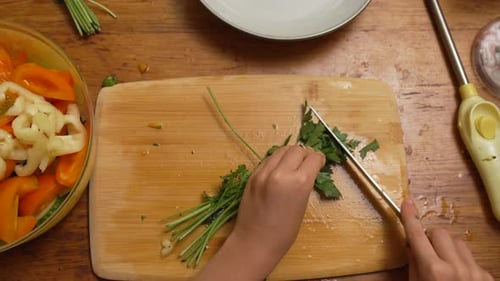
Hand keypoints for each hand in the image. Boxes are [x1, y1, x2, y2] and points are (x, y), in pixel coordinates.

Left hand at [194, 145, 324, 280]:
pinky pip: (268, 159)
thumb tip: (307, 170)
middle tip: (307, 162)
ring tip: (293, 164)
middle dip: (305, 154)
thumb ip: (304, 184)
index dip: (319, 159)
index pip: (313, 158)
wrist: (255, 242)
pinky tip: (279, 170)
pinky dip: (276, 160)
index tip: (320, 162)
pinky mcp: (252, 175)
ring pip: (280, 150)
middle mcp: (281, 173)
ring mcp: (263, 172)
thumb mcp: (302, 206)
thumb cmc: (284, 233)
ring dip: (290, 154)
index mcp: (299, 183)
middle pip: (297, 150)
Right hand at [401, 199, 492, 280]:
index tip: (407, 204)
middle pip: (440, 233)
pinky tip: (458, 276)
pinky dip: (462, 262)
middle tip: (426, 251)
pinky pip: (471, 258)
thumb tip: (412, 246)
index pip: (417, 235)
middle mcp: (455, 267)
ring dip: (448, 248)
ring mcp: (473, 270)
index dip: (410, 217)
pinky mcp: (486, 275)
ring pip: (458, 242)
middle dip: (431, 238)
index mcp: (433, 270)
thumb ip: (414, 265)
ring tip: (444, 265)